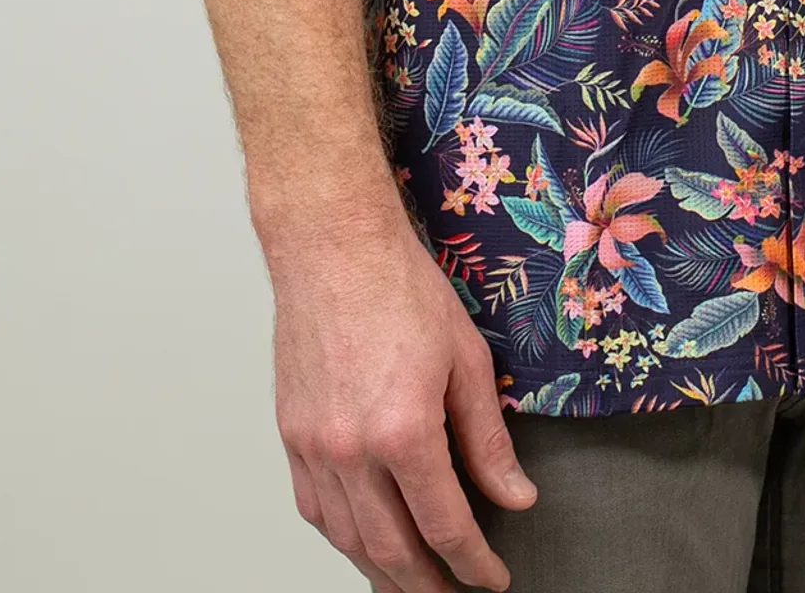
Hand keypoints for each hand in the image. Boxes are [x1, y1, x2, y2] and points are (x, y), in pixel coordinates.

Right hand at [269, 216, 536, 590]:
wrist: (332, 246)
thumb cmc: (400, 287)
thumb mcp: (467, 359)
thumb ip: (487, 440)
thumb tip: (513, 497)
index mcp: (403, 431)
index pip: (445, 527)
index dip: (474, 564)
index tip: (494, 578)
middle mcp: (351, 450)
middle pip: (391, 550)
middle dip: (428, 586)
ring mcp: (313, 446)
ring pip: (347, 539)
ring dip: (381, 572)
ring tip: (412, 585)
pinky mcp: (290, 434)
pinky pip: (314, 508)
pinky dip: (342, 536)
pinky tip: (364, 542)